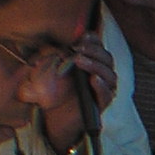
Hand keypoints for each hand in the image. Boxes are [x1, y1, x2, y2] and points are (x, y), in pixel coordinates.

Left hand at [38, 33, 116, 154]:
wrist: (54, 118)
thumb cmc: (52, 93)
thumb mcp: (45, 71)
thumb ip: (47, 57)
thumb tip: (45, 45)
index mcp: (90, 63)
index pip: (98, 47)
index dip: (93, 40)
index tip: (81, 36)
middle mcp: (100, 75)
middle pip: (107, 58)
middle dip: (94, 51)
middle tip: (78, 48)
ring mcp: (103, 90)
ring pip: (109, 74)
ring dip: (96, 65)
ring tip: (80, 61)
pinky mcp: (101, 105)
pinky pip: (107, 95)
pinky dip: (102, 86)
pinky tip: (93, 79)